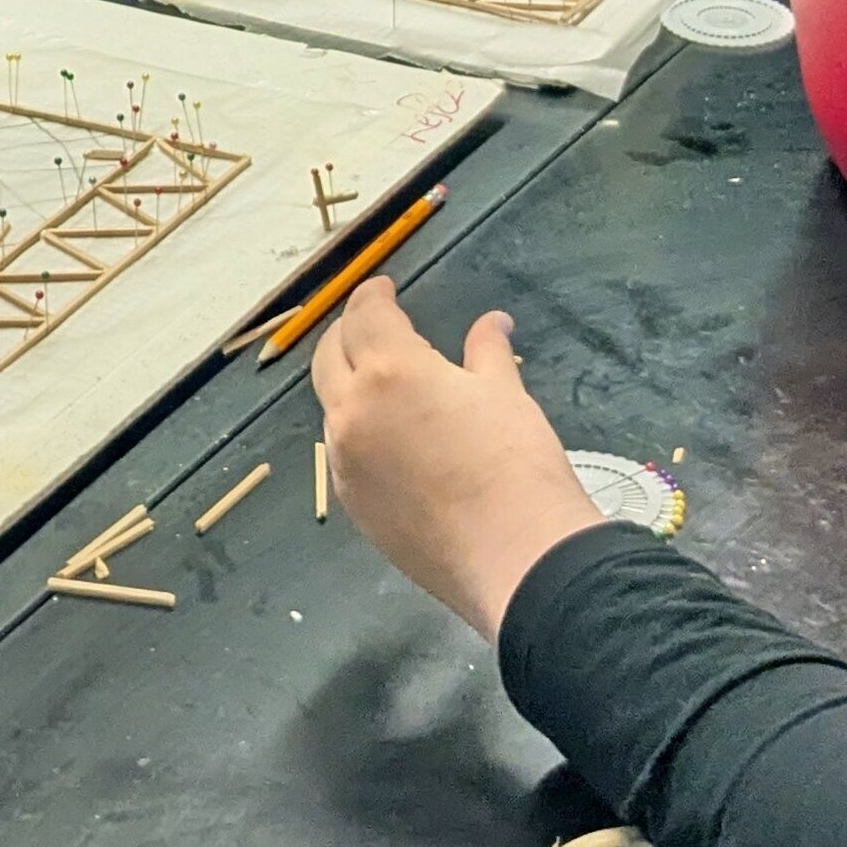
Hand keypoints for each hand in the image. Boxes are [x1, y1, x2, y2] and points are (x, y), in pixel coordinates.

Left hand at [313, 280, 604, 640]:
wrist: (516, 558)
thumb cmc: (516, 463)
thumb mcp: (504, 394)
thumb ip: (486, 352)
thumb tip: (493, 323)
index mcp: (390, 371)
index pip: (365, 315)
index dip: (373, 295)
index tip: (384, 289)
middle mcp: (353, 412)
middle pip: (330, 356)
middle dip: (348, 333)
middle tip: (373, 326)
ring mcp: (346, 463)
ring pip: (331, 408)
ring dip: (348, 385)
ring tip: (382, 382)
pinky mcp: (353, 506)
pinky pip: (342, 454)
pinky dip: (356, 433)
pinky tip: (387, 438)